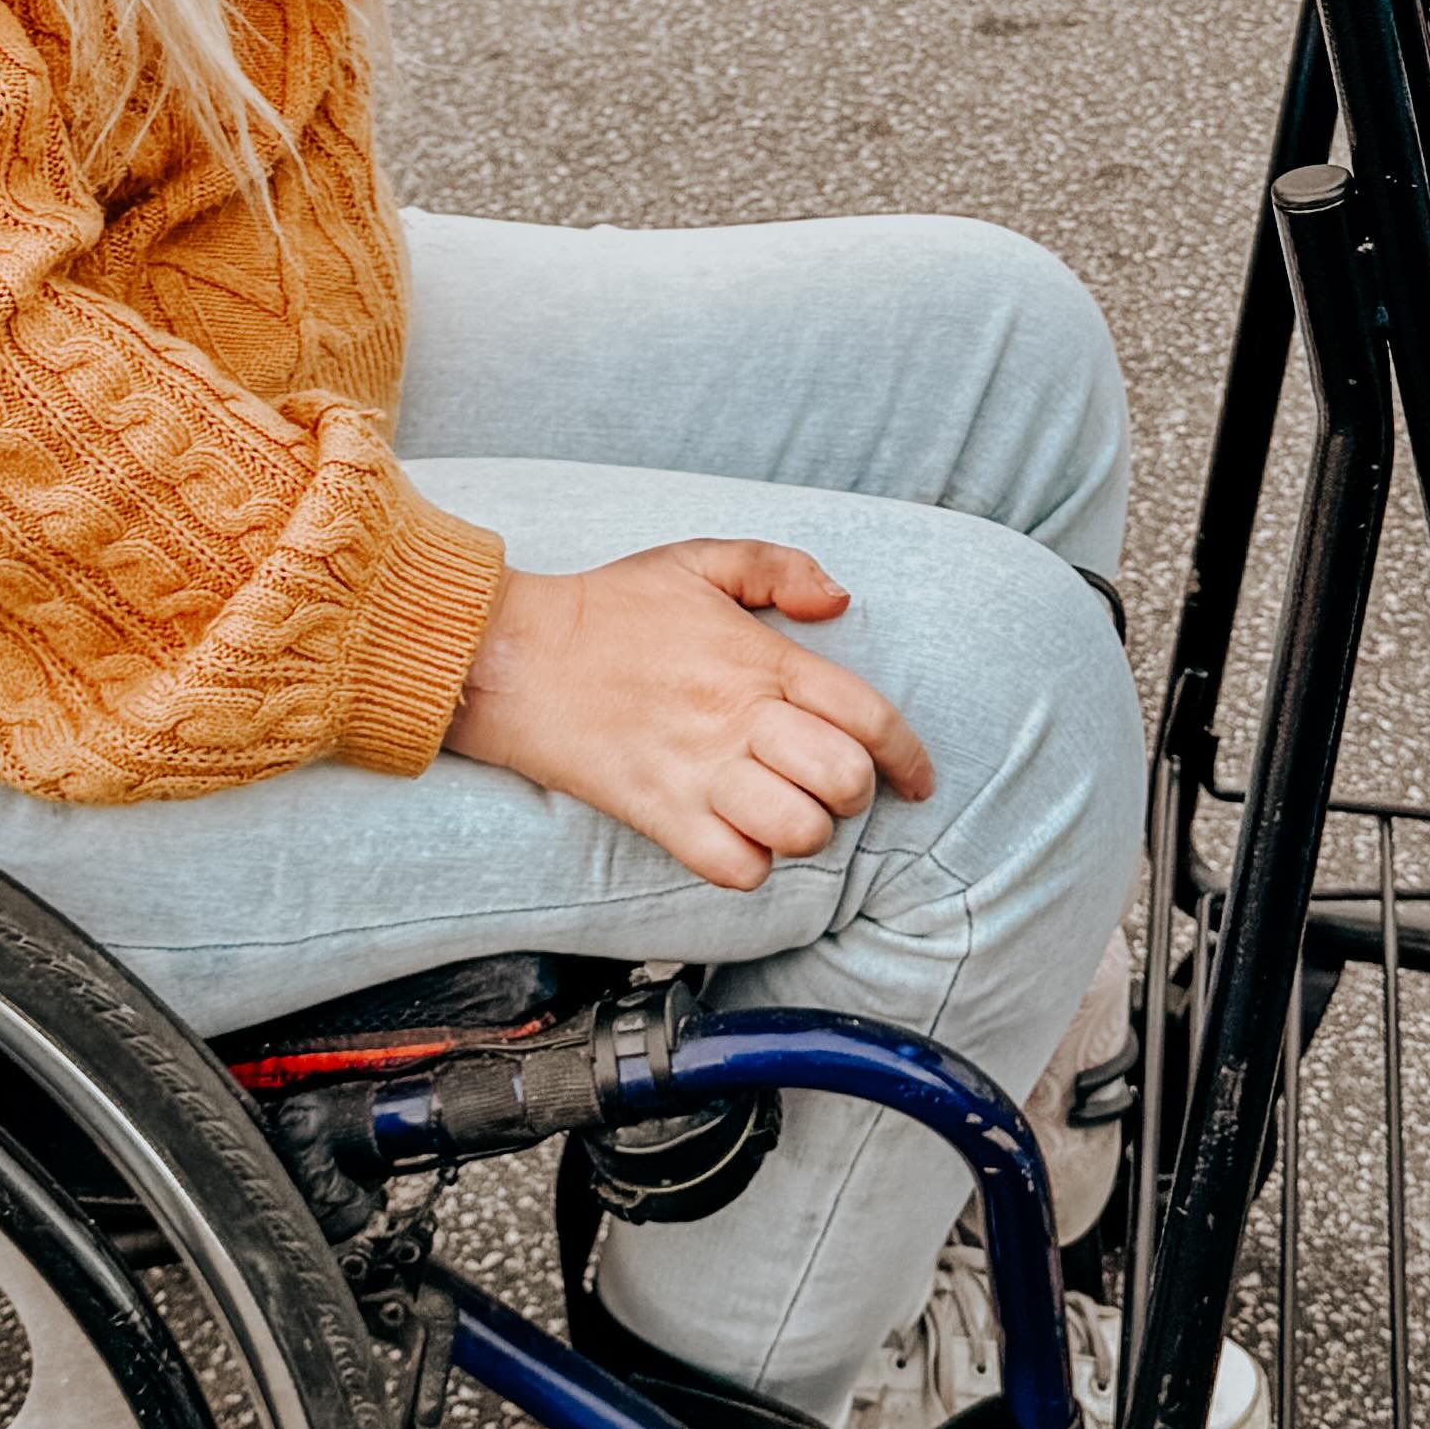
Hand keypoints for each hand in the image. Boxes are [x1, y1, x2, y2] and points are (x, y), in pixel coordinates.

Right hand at [443, 539, 935, 895]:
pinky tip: (738, 839)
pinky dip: (749, 866)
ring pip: (797, 832)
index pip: (868, 715)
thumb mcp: (695, 559)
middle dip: (853, 793)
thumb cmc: (609, 608)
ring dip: (803, 832)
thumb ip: (778, 568)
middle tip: (829, 787)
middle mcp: (737, 718)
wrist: (513, 655)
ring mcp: (698, 771)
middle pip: (843, 781)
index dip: (908, 756)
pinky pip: (734, 869)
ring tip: (782, 814)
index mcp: (758, 658)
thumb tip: (838, 601)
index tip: (917, 780)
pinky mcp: (657, 813)